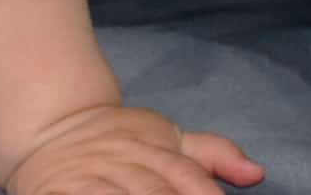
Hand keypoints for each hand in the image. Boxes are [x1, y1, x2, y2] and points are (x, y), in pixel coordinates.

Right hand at [5, 104, 264, 194]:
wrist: (53, 123)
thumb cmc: (119, 139)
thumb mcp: (169, 137)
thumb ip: (213, 154)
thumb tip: (258, 173)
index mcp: (157, 148)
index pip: (187, 178)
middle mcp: (126, 161)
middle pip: (156, 193)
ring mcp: (92, 176)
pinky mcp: (59, 190)